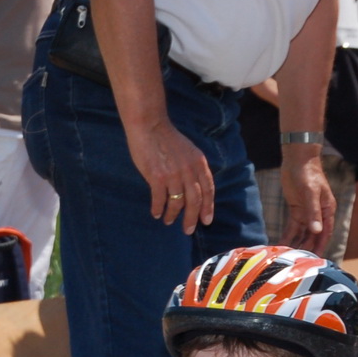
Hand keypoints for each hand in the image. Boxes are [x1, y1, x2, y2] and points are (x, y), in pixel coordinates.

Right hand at [124, 117, 213, 232]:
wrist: (149, 126)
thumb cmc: (167, 139)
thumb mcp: (188, 151)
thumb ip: (193, 168)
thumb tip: (194, 189)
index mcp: (199, 163)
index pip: (208, 190)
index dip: (208, 207)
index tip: (206, 221)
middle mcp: (188, 170)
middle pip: (195, 201)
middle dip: (192, 218)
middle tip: (188, 230)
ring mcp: (173, 175)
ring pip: (177, 203)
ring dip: (173, 215)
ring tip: (169, 221)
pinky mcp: (157, 177)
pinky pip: (160, 199)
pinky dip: (158, 208)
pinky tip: (156, 213)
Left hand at [280, 145, 333, 251]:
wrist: (297, 159)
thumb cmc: (308, 173)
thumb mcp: (311, 192)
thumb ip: (313, 212)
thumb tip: (316, 231)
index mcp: (327, 209)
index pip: (325, 232)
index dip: (320, 245)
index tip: (315, 258)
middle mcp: (319, 213)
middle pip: (313, 235)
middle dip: (307, 247)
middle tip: (298, 261)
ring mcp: (307, 213)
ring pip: (303, 233)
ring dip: (297, 243)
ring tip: (289, 256)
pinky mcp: (296, 210)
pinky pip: (293, 227)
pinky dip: (288, 236)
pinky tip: (282, 245)